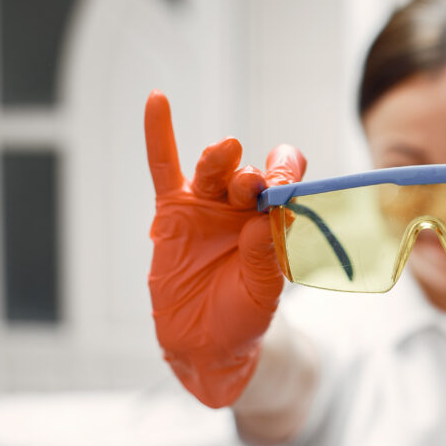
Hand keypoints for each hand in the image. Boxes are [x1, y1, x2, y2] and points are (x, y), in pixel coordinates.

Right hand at [145, 91, 305, 406]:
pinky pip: (165, 168)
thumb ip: (264, 259)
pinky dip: (159, 134)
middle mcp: (243, 209)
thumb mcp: (262, 294)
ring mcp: (208, 207)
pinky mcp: (173, 212)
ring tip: (226, 153)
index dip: (288, 176)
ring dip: (221, 160)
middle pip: (251, 175)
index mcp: (274, 222)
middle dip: (255, 176)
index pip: (286, 184)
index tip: (287, 182)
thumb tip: (262, 223)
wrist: (204, 344)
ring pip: (215, 170)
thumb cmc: (243, 318)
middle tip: (256, 185)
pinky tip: (157, 101)